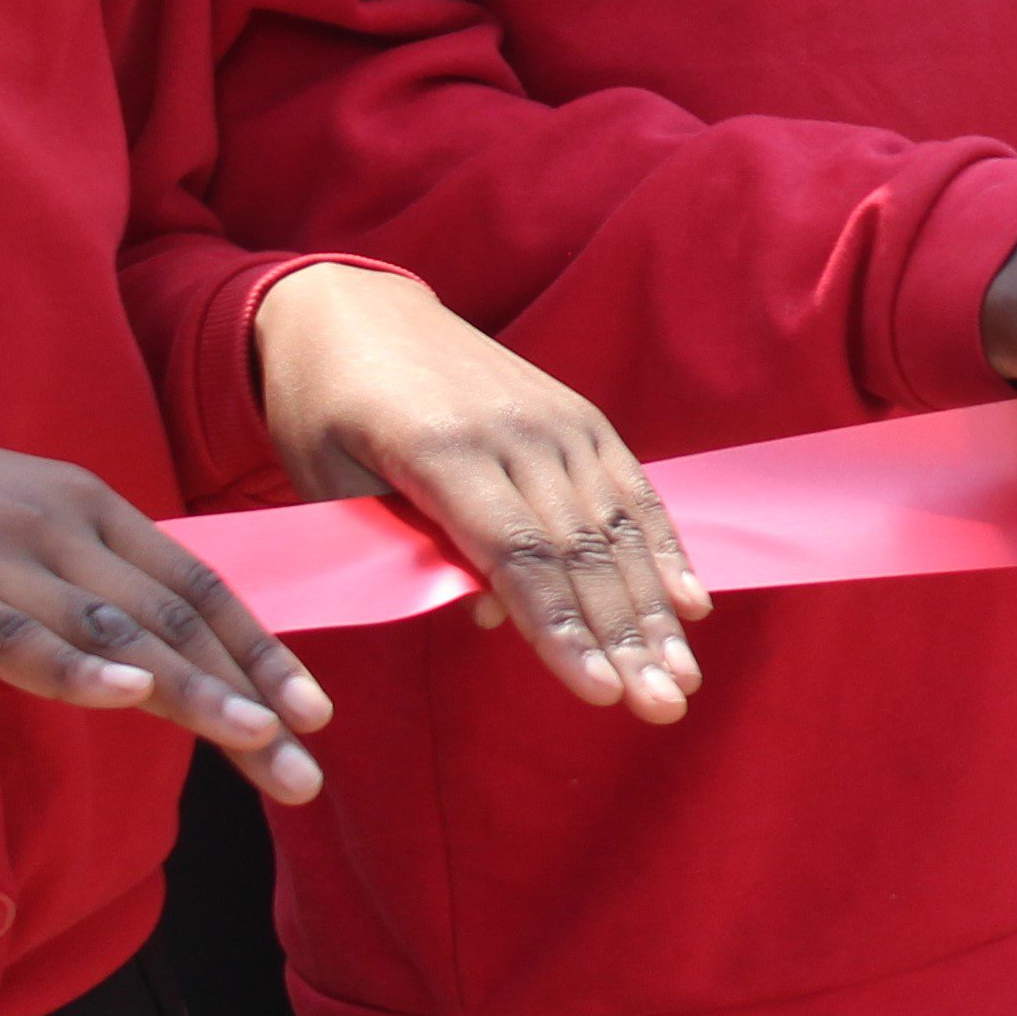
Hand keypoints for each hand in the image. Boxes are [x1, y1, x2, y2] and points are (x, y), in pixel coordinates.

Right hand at [0, 405, 330, 801]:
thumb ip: (61, 588)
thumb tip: (126, 658)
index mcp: (81, 505)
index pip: (194, 585)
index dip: (259, 648)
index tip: (314, 710)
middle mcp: (54, 521)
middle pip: (173, 618)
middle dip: (250, 691)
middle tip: (309, 764)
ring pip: (114, 632)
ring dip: (193, 692)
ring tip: (259, 742)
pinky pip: (12, 637)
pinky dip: (75, 671)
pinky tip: (130, 701)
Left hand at [250, 264, 702, 720]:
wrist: (353, 308)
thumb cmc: (324, 410)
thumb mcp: (330, 484)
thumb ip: (408, 550)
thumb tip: (497, 613)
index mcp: (442, 448)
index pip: (517, 554)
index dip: (562, 629)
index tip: (598, 694)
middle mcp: (516, 430)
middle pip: (581, 549)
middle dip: (626, 637)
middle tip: (663, 707)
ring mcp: (557, 418)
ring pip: (617, 527)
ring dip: (654, 609)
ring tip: (682, 678)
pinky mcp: (579, 415)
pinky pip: (631, 490)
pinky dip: (665, 549)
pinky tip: (692, 602)